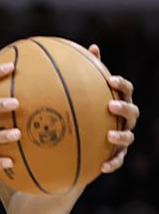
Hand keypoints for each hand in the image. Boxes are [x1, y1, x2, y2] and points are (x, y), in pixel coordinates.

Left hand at [88, 44, 137, 173]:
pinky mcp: (116, 154)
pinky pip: (118, 160)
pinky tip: (102, 167)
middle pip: (132, 112)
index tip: (110, 80)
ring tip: (109, 135)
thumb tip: (92, 47)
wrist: (83, 142)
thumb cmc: (84, 110)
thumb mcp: (83, 92)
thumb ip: (88, 72)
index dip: (121, 84)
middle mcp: (124, 119)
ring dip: (121, 136)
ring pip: (129, 136)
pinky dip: (112, 163)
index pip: (125, 90)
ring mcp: (123, 137)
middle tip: (111, 105)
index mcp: (118, 101)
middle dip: (124, 108)